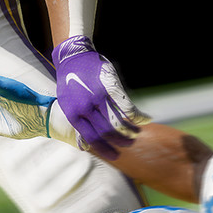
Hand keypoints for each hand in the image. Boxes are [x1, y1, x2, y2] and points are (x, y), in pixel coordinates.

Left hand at [50, 36, 145, 160]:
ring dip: (130, 131)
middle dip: (120, 141)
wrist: (73, 56)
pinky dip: (138, 116)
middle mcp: (85, 107)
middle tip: (128, 144)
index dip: (105, 150)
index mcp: (73, 114)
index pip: (92, 139)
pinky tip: (145, 119)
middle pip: (107, 132)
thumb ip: (78, 123)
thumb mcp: (68, 104)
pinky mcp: (111, 86)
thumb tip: (85, 147)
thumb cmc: (71, 82)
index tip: (116, 156)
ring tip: (135, 133)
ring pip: (119, 122)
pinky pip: (127, 107)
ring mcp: (99, 96)